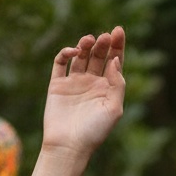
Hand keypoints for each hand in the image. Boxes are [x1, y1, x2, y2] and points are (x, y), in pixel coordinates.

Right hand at [42, 27, 126, 162]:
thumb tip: (115, 60)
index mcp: (107, 89)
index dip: (117, 46)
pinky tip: (74, 51)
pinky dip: (66, 53)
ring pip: (81, 56)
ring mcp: (74, 83)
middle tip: (105, 36)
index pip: (114, 62)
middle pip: (99, 56)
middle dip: (103, 44)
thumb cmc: (94, 131)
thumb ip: (118, 84)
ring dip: (86, 45)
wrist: (69, 145)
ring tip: (90, 40)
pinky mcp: (58, 84)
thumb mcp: (114, 109)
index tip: (118, 30)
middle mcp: (92, 84)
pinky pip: (61, 62)